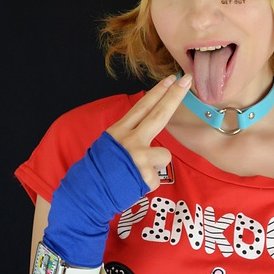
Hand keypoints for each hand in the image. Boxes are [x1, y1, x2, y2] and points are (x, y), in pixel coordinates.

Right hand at [106, 73, 191, 190]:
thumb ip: (129, 133)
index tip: (171, 79)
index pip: (142, 107)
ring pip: (165, 155)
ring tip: (137, 172)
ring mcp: (138, 157)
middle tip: (187, 80)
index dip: (158, 93)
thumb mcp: (109, 144)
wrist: (86, 194)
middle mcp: (129, 140)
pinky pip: (156, 179)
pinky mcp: (144, 176)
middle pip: (159, 115)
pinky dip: (147, 184)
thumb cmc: (100, 170)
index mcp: (119, 131)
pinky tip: (133, 185)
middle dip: (174, 96)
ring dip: (155, 166)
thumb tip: (149, 123)